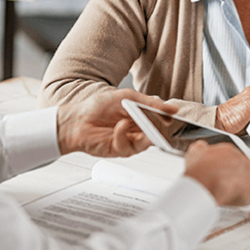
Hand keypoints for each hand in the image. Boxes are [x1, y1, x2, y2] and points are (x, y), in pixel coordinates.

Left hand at [56, 90, 177, 156]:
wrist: (77, 120)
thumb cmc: (98, 107)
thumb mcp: (127, 98)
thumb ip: (151, 103)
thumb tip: (172, 109)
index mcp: (141, 116)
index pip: (161, 120)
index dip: (166, 119)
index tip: (169, 116)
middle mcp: (138, 130)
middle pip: (158, 132)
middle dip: (155, 125)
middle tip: (151, 119)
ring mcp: (130, 141)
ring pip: (148, 142)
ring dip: (141, 130)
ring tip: (130, 120)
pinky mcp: (121, 150)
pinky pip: (130, 146)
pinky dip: (124, 134)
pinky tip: (118, 126)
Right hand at [184, 141, 249, 220]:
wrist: (205, 181)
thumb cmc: (200, 171)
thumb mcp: (195, 152)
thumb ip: (201, 149)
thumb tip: (202, 148)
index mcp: (230, 152)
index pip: (236, 158)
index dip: (232, 168)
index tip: (229, 174)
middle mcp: (244, 162)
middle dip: (246, 177)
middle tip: (238, 185)